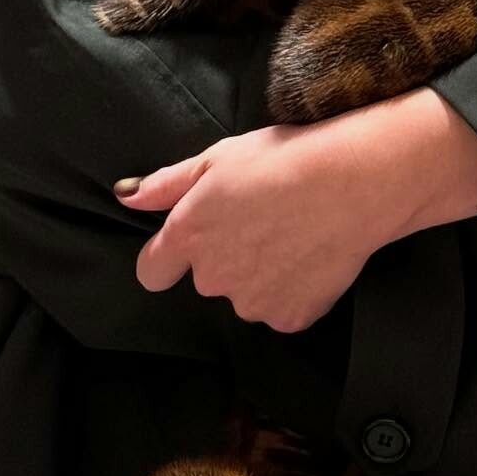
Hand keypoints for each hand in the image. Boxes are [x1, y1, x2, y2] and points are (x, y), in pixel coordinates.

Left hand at [112, 116, 390, 332]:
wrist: (351, 182)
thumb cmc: (283, 158)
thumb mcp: (218, 156)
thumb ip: (166, 184)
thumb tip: (125, 197)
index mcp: (189, 236)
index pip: (152, 270)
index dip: (167, 256)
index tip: (193, 239)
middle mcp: (213, 278)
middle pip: (208, 278)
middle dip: (226, 255)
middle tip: (262, 216)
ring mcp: (252, 303)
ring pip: (246, 293)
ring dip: (261, 273)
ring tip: (293, 232)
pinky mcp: (290, 319)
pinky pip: (282, 308)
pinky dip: (294, 289)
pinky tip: (312, 254)